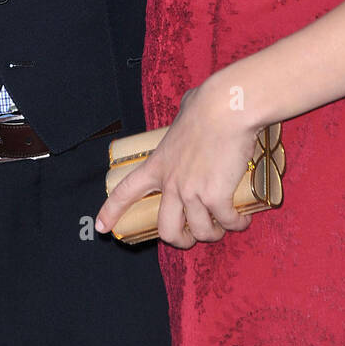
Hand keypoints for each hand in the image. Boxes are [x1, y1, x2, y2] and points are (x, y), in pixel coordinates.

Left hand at [95, 81, 256, 248]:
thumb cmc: (208, 105)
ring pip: (201, 232)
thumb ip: (182, 122)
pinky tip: (243, 218)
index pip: (126, 192)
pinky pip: (227, 222)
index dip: (112, 212)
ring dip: (214, 233)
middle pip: (166, 229)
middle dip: (180, 240)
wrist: (227, 108)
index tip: (101, 228)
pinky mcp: (217, 197)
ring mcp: (192, 192)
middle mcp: (172, 183)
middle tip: (192, 236)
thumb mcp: (183, 114)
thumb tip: (191, 110)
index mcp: (158, 164)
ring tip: (225, 224)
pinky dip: (237, 223)